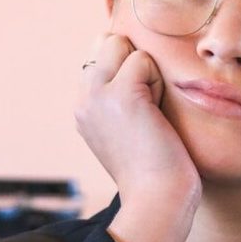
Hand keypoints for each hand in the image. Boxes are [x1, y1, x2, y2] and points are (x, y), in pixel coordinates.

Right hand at [75, 34, 200, 241]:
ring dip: (148, 73)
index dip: (129, 68)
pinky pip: (143, 60)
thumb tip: (137, 59)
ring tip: (151, 112)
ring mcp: (96, 94)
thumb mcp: (128, 128)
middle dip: (135, 63)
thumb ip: (122, 95)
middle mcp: (82, 98)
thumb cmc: (156, 170)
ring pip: (123, 45)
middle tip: (147, 108)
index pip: (100, 53)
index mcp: (83, 106)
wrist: (157, 200)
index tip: (141, 109)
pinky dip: (158, 82)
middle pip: (108, 41)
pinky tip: (155, 115)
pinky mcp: (119, 94)